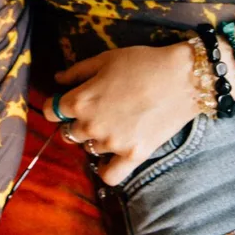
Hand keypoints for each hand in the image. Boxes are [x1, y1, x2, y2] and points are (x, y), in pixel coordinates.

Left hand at [43, 43, 196, 185]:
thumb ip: (76, 72)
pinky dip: (107, 168)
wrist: (182, 78)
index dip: (57, 105)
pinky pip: (110, 175)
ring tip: (114, 124)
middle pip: (69, 132)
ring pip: (89, 148)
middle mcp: (91, 125)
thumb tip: (57, 79)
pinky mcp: (133, 155)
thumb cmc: (142, 63)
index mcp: (80, 100)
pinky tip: (112, 157)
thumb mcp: (105, 59)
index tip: (67, 101)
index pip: (51, 111)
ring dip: (95, 139)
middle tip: (96, 111)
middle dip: (76, 122)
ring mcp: (111, 143)